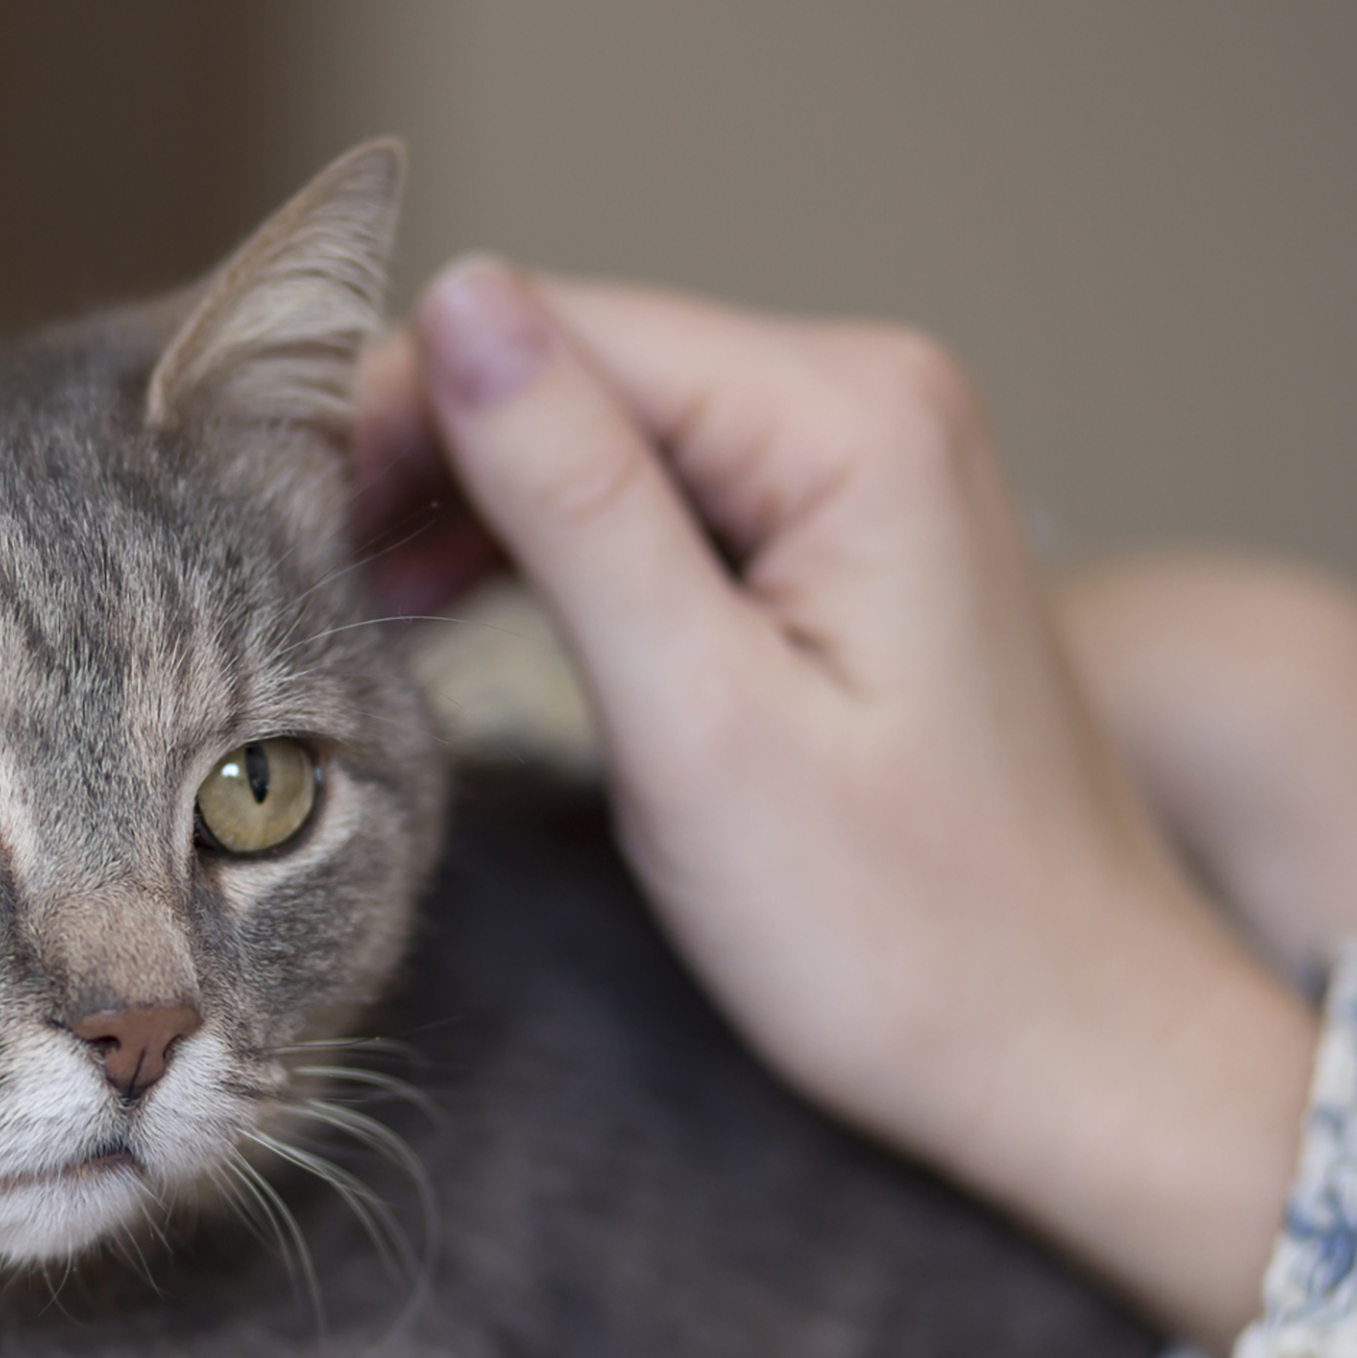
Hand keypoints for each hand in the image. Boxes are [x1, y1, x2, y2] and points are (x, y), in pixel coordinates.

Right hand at [362, 264, 1317, 1356]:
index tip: (283, 534)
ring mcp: (869, 468)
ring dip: (477, 507)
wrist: (1074, 1056)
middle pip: (584, 366)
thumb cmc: (906, 935)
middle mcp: (874, 399)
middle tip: (310, 595)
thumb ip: (575, 504)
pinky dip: (553, 549)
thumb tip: (459, 300)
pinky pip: (663, 497)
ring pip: (607, 431)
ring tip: (366, 618)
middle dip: (432, 459)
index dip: (403, 410)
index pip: (563, 331)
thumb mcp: (702, 721)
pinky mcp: (848, 542)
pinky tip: (461, 614)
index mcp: (854, 418)